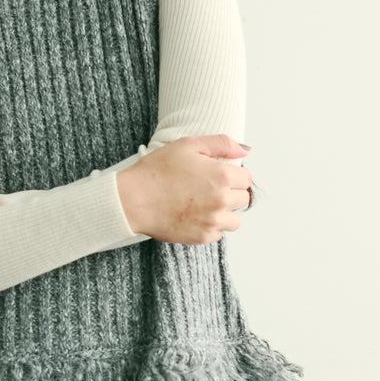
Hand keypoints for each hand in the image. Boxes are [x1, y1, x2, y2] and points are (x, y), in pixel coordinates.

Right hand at [116, 135, 252, 243]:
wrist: (133, 199)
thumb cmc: (156, 170)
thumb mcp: (188, 145)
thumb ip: (221, 144)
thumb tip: (245, 150)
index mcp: (222, 176)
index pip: (246, 178)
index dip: (233, 174)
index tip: (217, 175)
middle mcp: (221, 200)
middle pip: (243, 199)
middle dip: (230, 192)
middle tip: (208, 188)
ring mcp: (212, 221)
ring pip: (234, 220)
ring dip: (224, 212)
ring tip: (203, 204)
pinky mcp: (202, 236)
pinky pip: (218, 233)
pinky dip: (210, 226)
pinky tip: (193, 215)